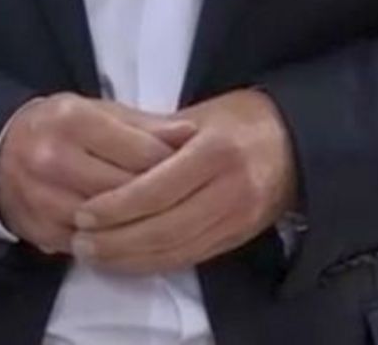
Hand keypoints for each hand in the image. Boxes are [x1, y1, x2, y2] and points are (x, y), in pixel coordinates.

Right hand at [0, 93, 195, 255]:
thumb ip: (144, 123)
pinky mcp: (42, 230)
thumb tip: (191, 132)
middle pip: (129, 189)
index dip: (174, 163)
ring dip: (141, 225)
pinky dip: (117, 244)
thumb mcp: (97, 110)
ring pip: (112, 224)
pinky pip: (93, 246)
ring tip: (165, 219)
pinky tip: (134, 236)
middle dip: (162, 196)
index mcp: (74, 120)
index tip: (194, 168)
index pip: (140, 151)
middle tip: (187, 198)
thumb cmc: (59, 126)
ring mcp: (46, 199)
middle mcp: (56, 158)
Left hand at [72, 89, 296, 274]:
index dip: (118, 206)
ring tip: (94, 255)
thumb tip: (105, 150)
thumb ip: (156, 132)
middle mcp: (230, 190)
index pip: (158, 188)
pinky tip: (129, 261)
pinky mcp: (239, 238)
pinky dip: (156, 264)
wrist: (297, 143)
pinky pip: (192, 258)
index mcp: (215, 152)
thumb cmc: (239, 118)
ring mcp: (238, 219)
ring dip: (132, 259)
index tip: (84, 212)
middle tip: (80, 241)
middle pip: (166, 227)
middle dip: (118, 239)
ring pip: (177, 250)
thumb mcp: (199, 112)